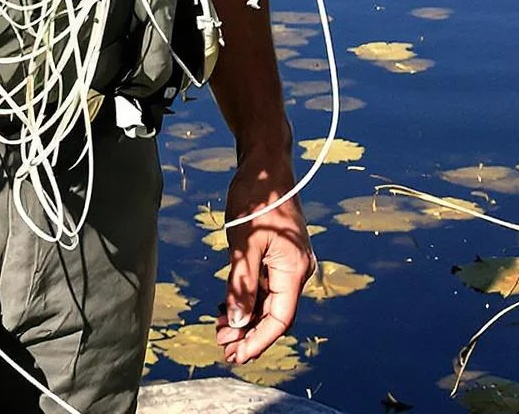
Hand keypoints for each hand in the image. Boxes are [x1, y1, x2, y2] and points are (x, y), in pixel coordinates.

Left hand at [215, 151, 312, 367]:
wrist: (265, 162)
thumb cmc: (256, 196)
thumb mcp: (243, 242)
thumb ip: (241, 284)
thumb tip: (236, 322)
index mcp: (294, 268)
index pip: (279, 319)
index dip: (258, 340)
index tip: (236, 355)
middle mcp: (296, 269)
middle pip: (275, 313)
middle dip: (249, 332)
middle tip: (223, 346)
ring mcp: (288, 261)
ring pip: (269, 301)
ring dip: (246, 317)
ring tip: (221, 330)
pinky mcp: (279, 253)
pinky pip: (265, 284)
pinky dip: (248, 297)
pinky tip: (228, 306)